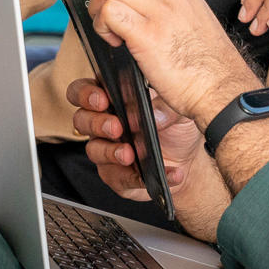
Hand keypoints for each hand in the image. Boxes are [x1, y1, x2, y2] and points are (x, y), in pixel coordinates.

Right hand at [66, 78, 202, 199]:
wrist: (187, 160)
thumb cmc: (175, 127)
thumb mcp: (177, 110)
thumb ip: (166, 108)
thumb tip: (154, 114)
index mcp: (114, 100)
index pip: (84, 90)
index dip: (85, 93)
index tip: (102, 99)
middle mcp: (103, 124)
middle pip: (81, 119)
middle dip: (97, 123)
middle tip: (116, 127)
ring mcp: (106, 150)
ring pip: (94, 150)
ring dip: (111, 152)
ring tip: (130, 154)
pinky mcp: (115, 176)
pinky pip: (120, 178)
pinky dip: (139, 177)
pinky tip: (162, 173)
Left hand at [73, 0, 256, 124]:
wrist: (223, 88)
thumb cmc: (207, 64)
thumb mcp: (190, 19)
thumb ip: (162, 7)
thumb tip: (129, 3)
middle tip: (94, 5)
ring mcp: (160, 10)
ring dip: (97, 8)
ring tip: (109, 30)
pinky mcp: (149, 34)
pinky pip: (110, 12)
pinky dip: (102, 27)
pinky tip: (115, 42)